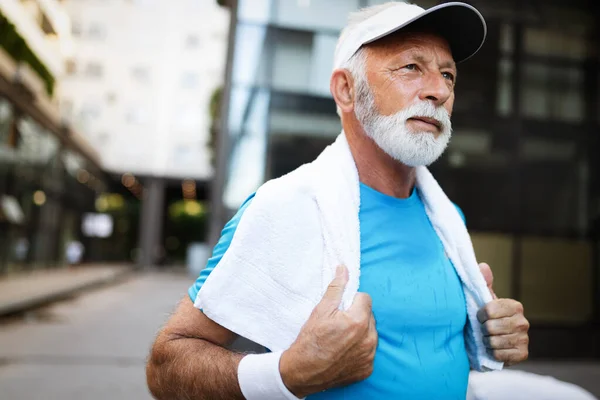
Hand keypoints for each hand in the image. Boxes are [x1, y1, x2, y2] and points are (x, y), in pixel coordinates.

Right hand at [280, 265, 377, 397]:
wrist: (303, 372)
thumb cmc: (310, 340)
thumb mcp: (321, 310)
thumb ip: (336, 288)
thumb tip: (344, 269)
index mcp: (358, 321)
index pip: (365, 298)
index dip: (352, 301)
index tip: (341, 309)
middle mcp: (368, 339)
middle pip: (369, 316)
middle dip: (357, 316)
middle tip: (339, 324)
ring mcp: (369, 356)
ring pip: (370, 334)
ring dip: (360, 332)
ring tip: (341, 338)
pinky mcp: (367, 369)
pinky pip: (369, 352)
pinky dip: (360, 350)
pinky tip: (344, 351)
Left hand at [477, 263, 529, 365]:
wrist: (487, 342)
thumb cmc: (485, 318)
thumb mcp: (482, 300)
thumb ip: (483, 283)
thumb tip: (483, 266)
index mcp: (515, 306)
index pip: (490, 310)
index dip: (480, 315)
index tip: (479, 316)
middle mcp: (523, 322)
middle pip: (491, 327)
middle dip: (482, 330)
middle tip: (483, 330)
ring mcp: (524, 339)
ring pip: (494, 342)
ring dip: (486, 342)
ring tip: (487, 339)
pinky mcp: (522, 354)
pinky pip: (500, 355)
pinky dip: (493, 353)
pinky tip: (493, 349)